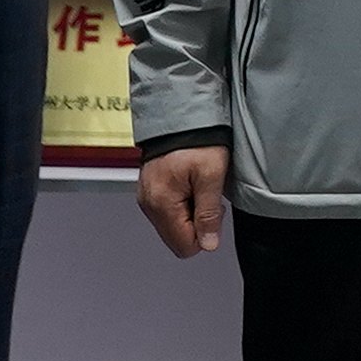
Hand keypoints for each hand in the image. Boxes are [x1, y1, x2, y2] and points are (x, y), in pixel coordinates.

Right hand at [137, 144, 226, 259]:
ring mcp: (147, 196)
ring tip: (199, 186)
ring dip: (191, 212)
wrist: (180, 113)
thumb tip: (208, 243)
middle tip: (207, 196)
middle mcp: (149, 203)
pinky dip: (182, 202)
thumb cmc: (197, 140)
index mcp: (161, 203)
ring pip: (173, 224)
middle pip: (177, 238)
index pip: (184, 246)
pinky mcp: (149, 188)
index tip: (213, 211)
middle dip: (197, 224)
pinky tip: (190, 183)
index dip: (205, 234)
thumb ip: (209, 214)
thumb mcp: (212, 176)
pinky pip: (168, 209)